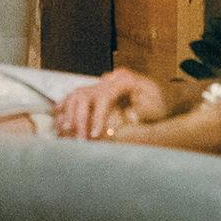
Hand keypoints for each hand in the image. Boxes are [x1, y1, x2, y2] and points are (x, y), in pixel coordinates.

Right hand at [54, 67, 171, 139]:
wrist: (163, 98)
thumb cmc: (161, 106)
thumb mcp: (157, 107)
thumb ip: (144, 111)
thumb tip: (131, 116)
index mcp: (123, 80)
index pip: (103, 97)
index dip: (97, 117)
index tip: (95, 135)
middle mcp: (109, 80)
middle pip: (84, 96)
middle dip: (79, 119)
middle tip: (80, 140)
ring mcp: (100, 84)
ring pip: (75, 95)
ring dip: (68, 114)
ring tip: (63, 131)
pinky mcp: (95, 91)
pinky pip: (74, 97)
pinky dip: (65, 107)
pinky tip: (57, 117)